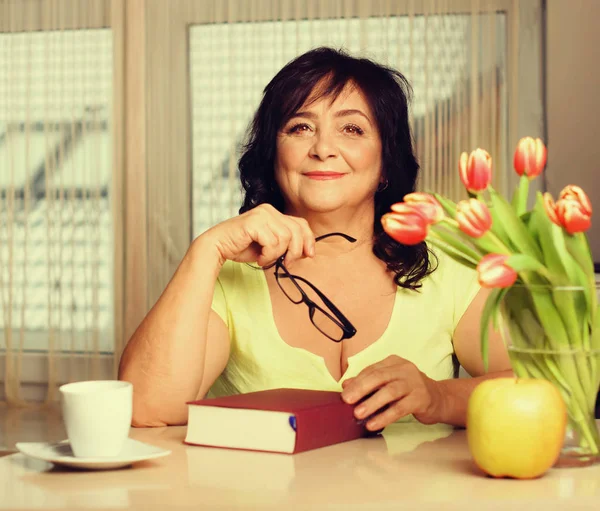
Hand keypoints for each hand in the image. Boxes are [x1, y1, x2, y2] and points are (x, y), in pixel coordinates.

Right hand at [201, 204, 315, 266]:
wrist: (218, 247)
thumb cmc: (242, 247)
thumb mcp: (270, 246)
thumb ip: (287, 244)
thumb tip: (308, 252)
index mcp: (274, 213)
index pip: (301, 224)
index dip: (308, 240)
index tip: (309, 255)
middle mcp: (269, 210)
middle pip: (297, 231)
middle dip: (294, 251)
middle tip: (285, 263)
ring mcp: (262, 214)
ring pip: (285, 238)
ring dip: (276, 255)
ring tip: (264, 259)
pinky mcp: (254, 222)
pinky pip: (273, 243)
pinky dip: (268, 255)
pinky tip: (259, 258)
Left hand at [341, 355, 445, 429]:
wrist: (439, 399)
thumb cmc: (408, 391)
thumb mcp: (388, 383)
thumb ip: (369, 383)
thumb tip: (346, 386)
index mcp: (394, 362)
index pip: (372, 370)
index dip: (357, 381)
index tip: (343, 393)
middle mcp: (405, 369)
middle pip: (379, 377)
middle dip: (361, 389)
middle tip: (347, 401)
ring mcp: (415, 383)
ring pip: (390, 391)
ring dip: (372, 403)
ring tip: (358, 414)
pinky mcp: (421, 398)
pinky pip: (400, 408)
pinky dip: (385, 416)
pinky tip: (373, 424)